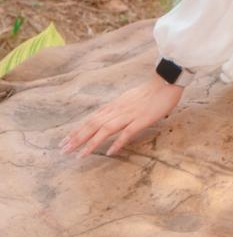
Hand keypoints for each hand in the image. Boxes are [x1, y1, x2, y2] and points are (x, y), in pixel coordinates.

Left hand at [59, 75, 183, 158]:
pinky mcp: (142, 119)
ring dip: (91, 143)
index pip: (91, 119)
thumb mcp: (128, 99)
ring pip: (106, 129)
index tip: (64, 141)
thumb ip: (117, 109)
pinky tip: (109, 152)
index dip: (77, 131)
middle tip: (63, 151)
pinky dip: (118, 142)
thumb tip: (107, 119)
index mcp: (114, 105)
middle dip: (77, 139)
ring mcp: (129, 114)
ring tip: (79, 155)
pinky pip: (128, 132)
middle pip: (93, 125)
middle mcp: (118, 110)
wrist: (167, 81)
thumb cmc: (150, 91)